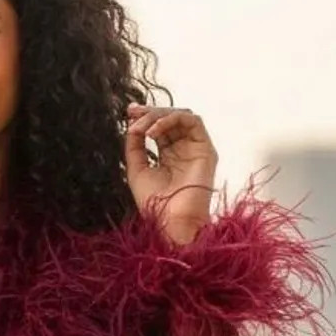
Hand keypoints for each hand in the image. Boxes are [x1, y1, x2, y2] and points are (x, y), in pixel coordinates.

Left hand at [125, 103, 218, 244]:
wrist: (172, 222)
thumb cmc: (155, 204)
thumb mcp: (136, 171)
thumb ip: (134, 147)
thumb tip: (132, 125)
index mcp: (169, 156)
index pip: (158, 129)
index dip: (145, 118)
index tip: (129, 113)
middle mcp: (183, 150)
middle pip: (169, 119)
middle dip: (150, 113)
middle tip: (133, 114)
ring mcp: (195, 149)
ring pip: (181, 116)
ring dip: (159, 116)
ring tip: (142, 126)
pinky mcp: (206, 149)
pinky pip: (192, 122)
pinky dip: (171, 120)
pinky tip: (154, 132)